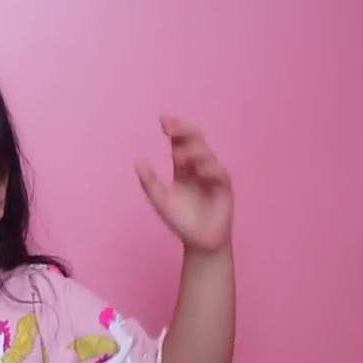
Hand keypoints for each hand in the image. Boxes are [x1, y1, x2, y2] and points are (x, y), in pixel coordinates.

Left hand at [136, 116, 233, 252]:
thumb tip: (137, 160)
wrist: (200, 242)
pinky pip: (219, 175)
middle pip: (196, 142)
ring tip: (179, 154)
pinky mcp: (224, 189)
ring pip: (207, 156)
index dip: (174, 129)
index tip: (163, 120)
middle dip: (185, 132)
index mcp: (184, 167)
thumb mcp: (161, 201)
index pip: (180, 142)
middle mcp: (200, 167)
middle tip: (170, 126)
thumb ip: (150, 182)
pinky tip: (199, 169)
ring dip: (194, 152)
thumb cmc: (181, 221)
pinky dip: (210, 170)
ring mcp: (213, 176)